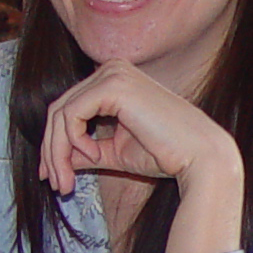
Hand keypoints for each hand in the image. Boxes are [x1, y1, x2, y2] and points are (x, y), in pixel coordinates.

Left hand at [40, 61, 243, 252]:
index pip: (70, 108)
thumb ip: (85, 152)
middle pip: (60, 109)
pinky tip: (94, 156)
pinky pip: (72, 114)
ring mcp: (113, 74)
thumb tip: (56, 163)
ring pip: (62, 113)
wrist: (199, 157)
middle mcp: (112, 69)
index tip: (52, 175)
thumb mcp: (115, 152)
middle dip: (52, 150)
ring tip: (68, 180)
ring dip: (59, 151)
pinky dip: (74, 141)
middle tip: (54, 182)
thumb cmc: (166, 154)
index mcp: (114, 79)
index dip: (54, 143)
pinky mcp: (113, 86)